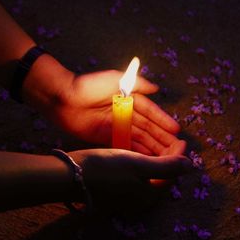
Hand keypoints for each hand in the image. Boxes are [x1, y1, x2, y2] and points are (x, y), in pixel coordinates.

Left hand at [54, 69, 180, 154]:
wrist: (63, 99)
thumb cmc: (89, 85)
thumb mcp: (116, 79)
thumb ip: (137, 84)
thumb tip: (157, 89)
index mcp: (128, 99)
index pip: (150, 111)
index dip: (163, 120)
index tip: (176, 130)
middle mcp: (125, 113)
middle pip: (147, 127)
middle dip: (161, 137)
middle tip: (176, 148)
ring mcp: (116, 126)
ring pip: (139, 138)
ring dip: (152, 147)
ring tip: (166, 157)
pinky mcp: (106, 137)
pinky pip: (125, 146)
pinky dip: (136, 152)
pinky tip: (147, 160)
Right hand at [67, 146, 192, 211]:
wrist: (71, 175)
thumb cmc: (106, 168)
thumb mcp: (138, 164)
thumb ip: (167, 166)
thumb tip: (191, 165)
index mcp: (149, 196)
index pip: (172, 175)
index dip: (179, 156)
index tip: (181, 138)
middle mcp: (140, 201)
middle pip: (162, 176)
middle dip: (168, 157)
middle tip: (170, 139)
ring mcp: (127, 197)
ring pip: (149, 176)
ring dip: (156, 158)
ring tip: (157, 141)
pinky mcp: (116, 191)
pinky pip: (136, 176)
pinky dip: (142, 163)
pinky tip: (139, 151)